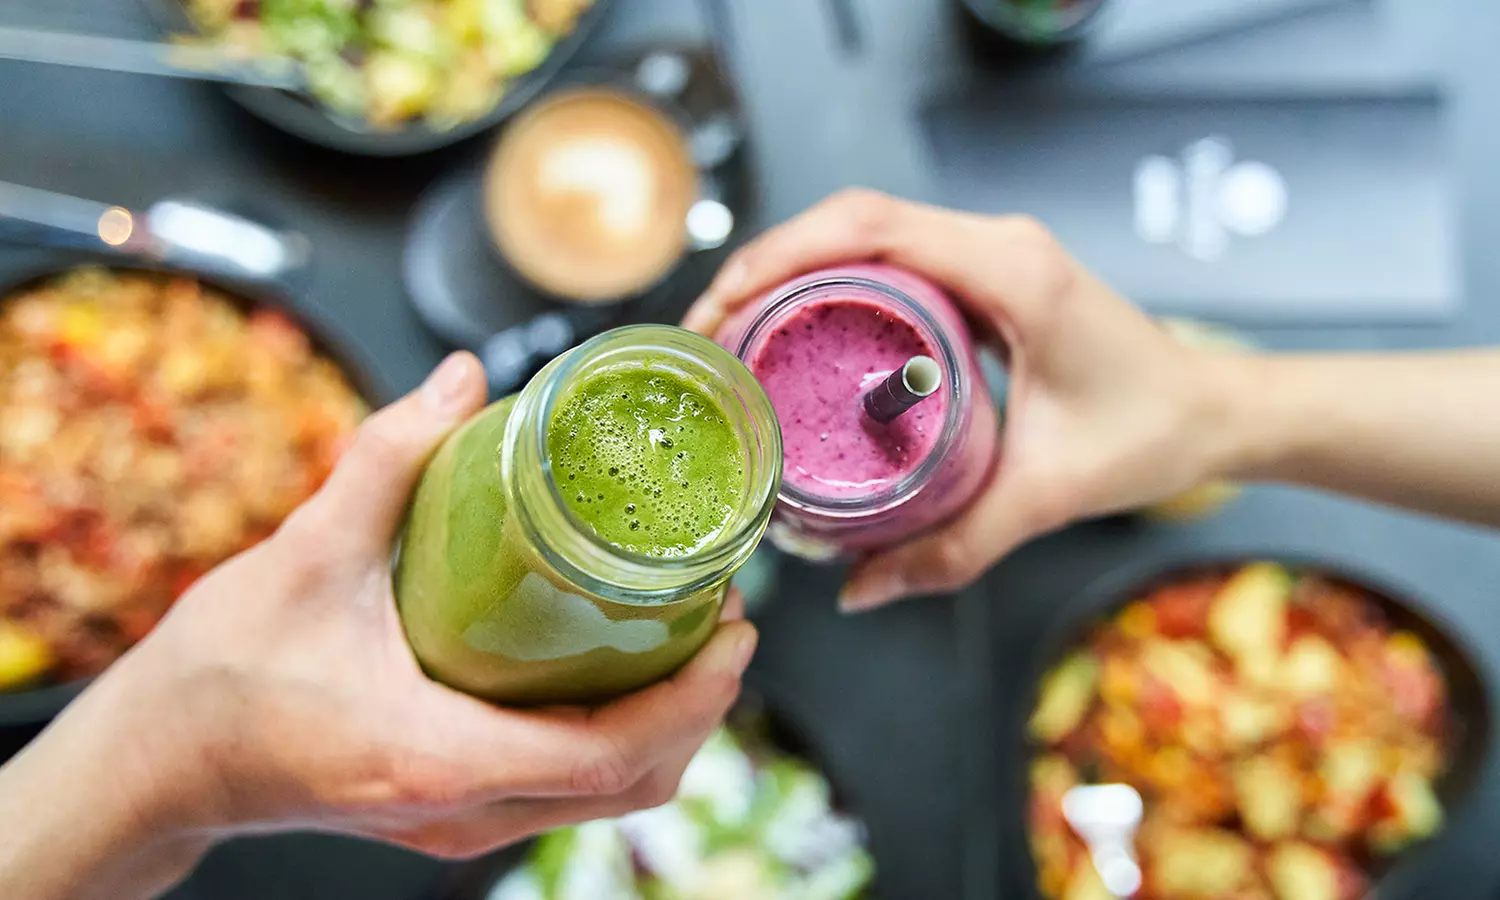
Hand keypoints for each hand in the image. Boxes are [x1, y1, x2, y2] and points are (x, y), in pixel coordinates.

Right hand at [0, 352, 756, 899]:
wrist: (153, 766)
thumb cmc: (215, 676)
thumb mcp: (302, 554)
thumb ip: (384, 457)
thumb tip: (463, 376)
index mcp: (440, 754)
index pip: (612, 753)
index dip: (694, 696)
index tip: (737, 631)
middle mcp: (463, 808)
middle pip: (630, 786)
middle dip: (698, 706)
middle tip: (725, 620)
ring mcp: (457, 824)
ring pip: (602, 798)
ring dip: (663, 725)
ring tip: (687, 639)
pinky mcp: (446, 814)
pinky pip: (563, 792)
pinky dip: (614, 740)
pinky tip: (614, 670)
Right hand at [683, 190, 1234, 610]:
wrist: (1212, 410)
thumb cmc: (1149, 434)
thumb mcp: (1047, 493)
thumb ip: (953, 546)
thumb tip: (856, 589)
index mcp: (1014, 269)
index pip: (872, 228)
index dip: (783, 257)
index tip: (723, 307)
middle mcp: (998, 242)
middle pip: (852, 216)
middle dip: (767, 263)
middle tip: (707, 331)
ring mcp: (990, 250)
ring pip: (865, 227)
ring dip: (793, 266)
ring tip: (734, 330)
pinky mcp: (985, 270)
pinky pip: (891, 253)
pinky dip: (832, 278)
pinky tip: (796, 330)